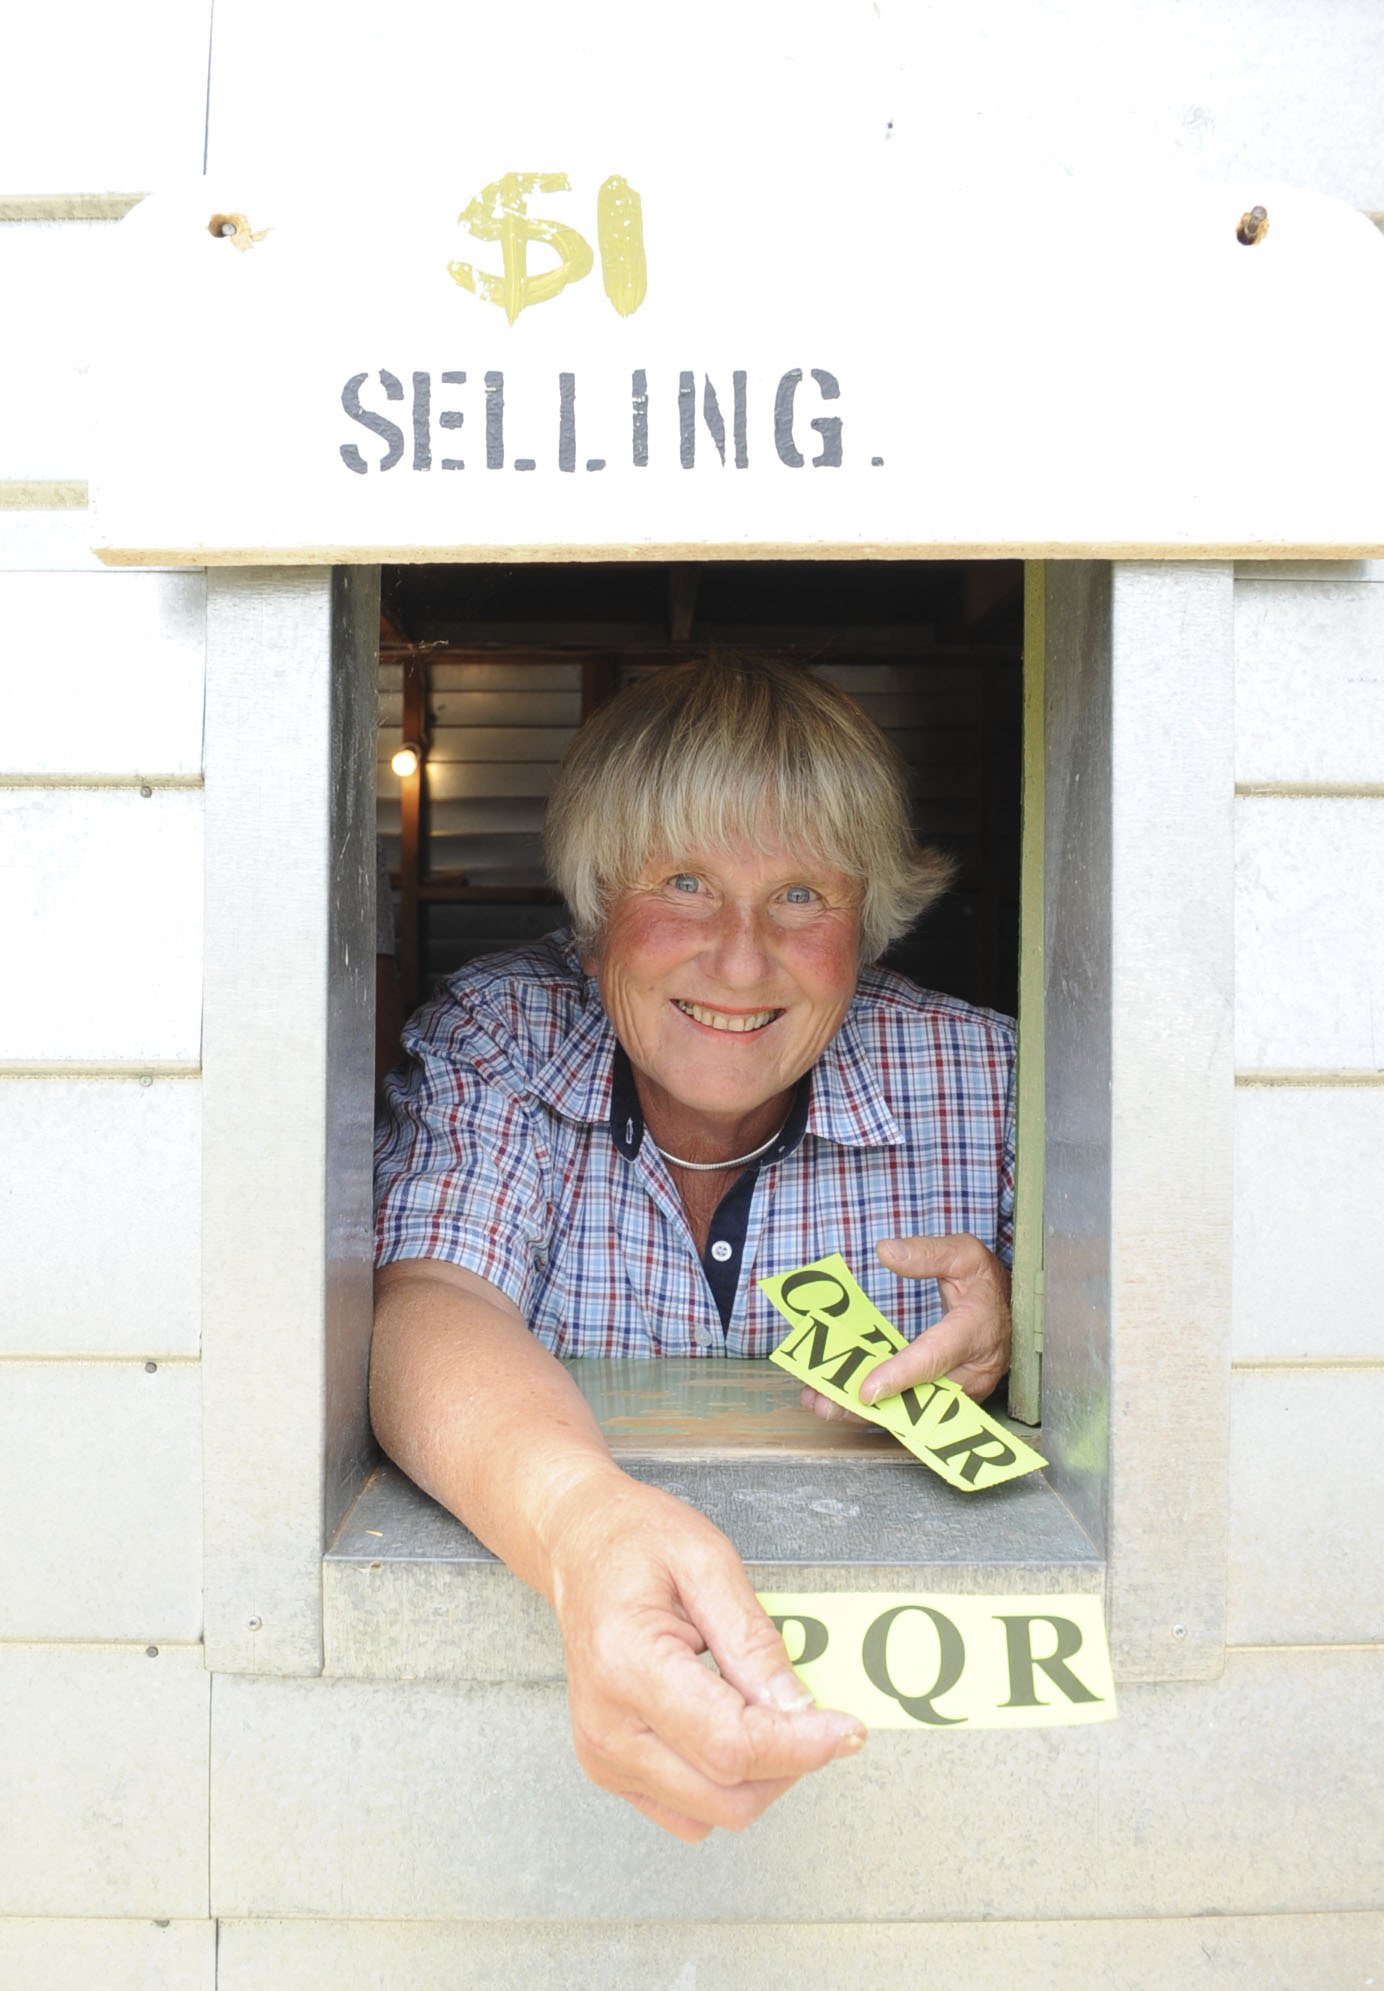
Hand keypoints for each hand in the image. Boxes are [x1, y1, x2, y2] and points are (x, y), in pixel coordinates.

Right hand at [543, 1472, 865, 1840]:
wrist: (581, 1547)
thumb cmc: (636, 1543)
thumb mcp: (708, 1562)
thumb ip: (755, 1640)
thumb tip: (800, 1708)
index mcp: (627, 1665)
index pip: (731, 1744)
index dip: (801, 1746)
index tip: (846, 1729)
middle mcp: (607, 1725)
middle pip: (727, 1793)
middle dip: (789, 1761)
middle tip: (815, 1712)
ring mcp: (604, 1755)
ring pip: (713, 1812)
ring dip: (759, 1775)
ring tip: (761, 1707)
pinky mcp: (610, 1768)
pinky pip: (690, 1810)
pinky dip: (726, 1782)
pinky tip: (729, 1725)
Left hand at [800, 1232, 1011, 1422]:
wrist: (1012, 1313)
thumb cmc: (986, 1284)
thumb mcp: (965, 1255)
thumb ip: (927, 1253)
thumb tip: (886, 1251)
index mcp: (976, 1330)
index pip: (937, 1356)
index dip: (902, 1374)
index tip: (867, 1389)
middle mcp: (972, 1371)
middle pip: (918, 1396)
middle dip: (869, 1403)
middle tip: (824, 1401)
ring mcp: (962, 1393)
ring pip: (913, 1411)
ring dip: (865, 1413)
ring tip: (822, 1404)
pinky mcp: (949, 1401)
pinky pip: (913, 1411)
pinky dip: (876, 1410)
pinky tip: (840, 1404)